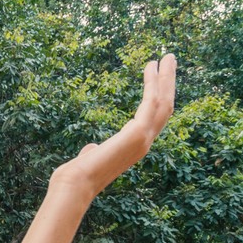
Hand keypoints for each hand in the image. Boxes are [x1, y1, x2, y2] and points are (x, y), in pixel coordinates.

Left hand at [56, 53, 177, 197]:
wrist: (74, 185)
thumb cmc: (76, 175)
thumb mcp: (89, 157)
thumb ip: (94, 150)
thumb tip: (91, 148)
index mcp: (133, 147)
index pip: (152, 118)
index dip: (157, 97)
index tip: (155, 77)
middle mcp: (144, 143)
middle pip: (165, 108)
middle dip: (167, 83)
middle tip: (168, 60)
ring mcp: (143, 139)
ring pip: (163, 103)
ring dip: (165, 78)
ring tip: (166, 57)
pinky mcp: (138, 134)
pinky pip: (151, 103)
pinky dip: (153, 84)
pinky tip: (151, 67)